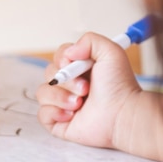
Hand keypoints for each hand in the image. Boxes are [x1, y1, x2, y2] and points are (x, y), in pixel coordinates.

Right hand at [36, 32, 141, 148]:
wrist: (121, 114)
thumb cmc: (119, 88)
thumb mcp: (111, 52)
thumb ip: (89, 40)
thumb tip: (68, 52)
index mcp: (80, 69)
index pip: (58, 57)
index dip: (63, 60)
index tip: (76, 65)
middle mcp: (70, 85)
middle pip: (49, 74)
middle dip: (66, 81)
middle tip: (85, 88)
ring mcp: (62, 104)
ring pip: (42, 93)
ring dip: (61, 97)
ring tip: (79, 103)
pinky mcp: (57, 121)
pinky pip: (42, 113)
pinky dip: (56, 113)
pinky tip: (72, 115)